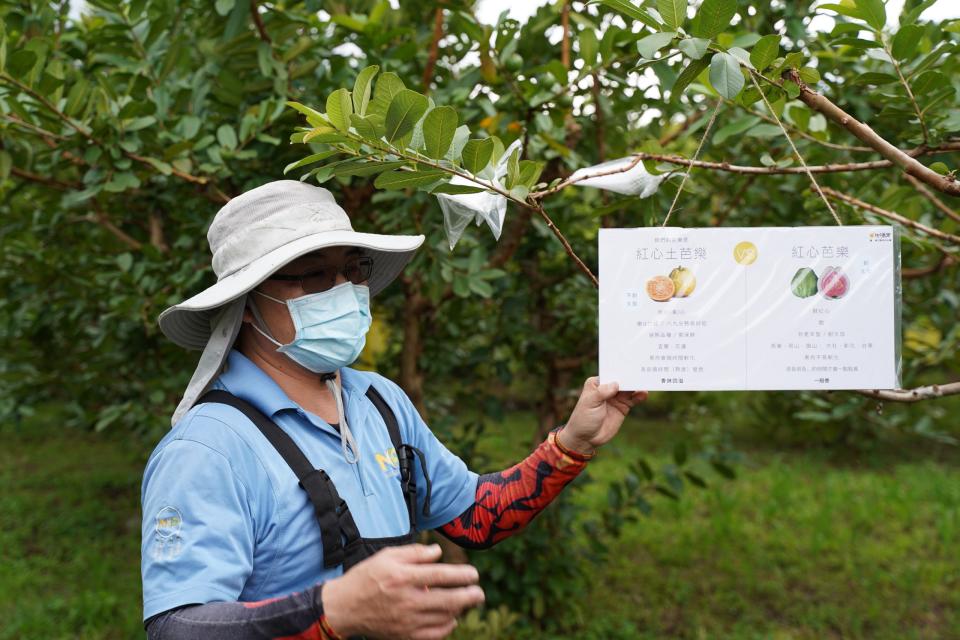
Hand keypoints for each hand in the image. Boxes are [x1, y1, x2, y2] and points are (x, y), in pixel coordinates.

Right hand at [321, 543, 484, 639]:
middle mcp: (406, 600)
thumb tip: (438, 552)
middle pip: (448, 600)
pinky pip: (433, 634)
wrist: (344, 608)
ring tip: (466, 602)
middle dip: (469, 597)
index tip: (474, 574)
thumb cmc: (366, 577)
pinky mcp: (404, 635)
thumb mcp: (387, 556)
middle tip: (480, 593)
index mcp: (402, 577)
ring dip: (459, 610)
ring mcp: (406, 621)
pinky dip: (446, 627)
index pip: (440, 575)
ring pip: (443, 618)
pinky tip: (450, 618)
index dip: (462, 575)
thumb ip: (415, 553)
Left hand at [557, 377, 647, 455]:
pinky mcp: (623, 407)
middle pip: (621, 380)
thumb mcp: (589, 403)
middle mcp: (607, 388)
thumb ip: (602, 392)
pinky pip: (633, 400)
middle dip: (630, 376)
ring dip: (637, 385)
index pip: (610, 373)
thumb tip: (616, 384)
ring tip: (646, 381)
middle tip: (641, 371)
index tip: (629, 364)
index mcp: (596, 383)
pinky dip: (639, 396)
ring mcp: (616, 398)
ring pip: (629, 389)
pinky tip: (644, 394)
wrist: (586, 438)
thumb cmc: (583, 418)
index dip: (619, 369)